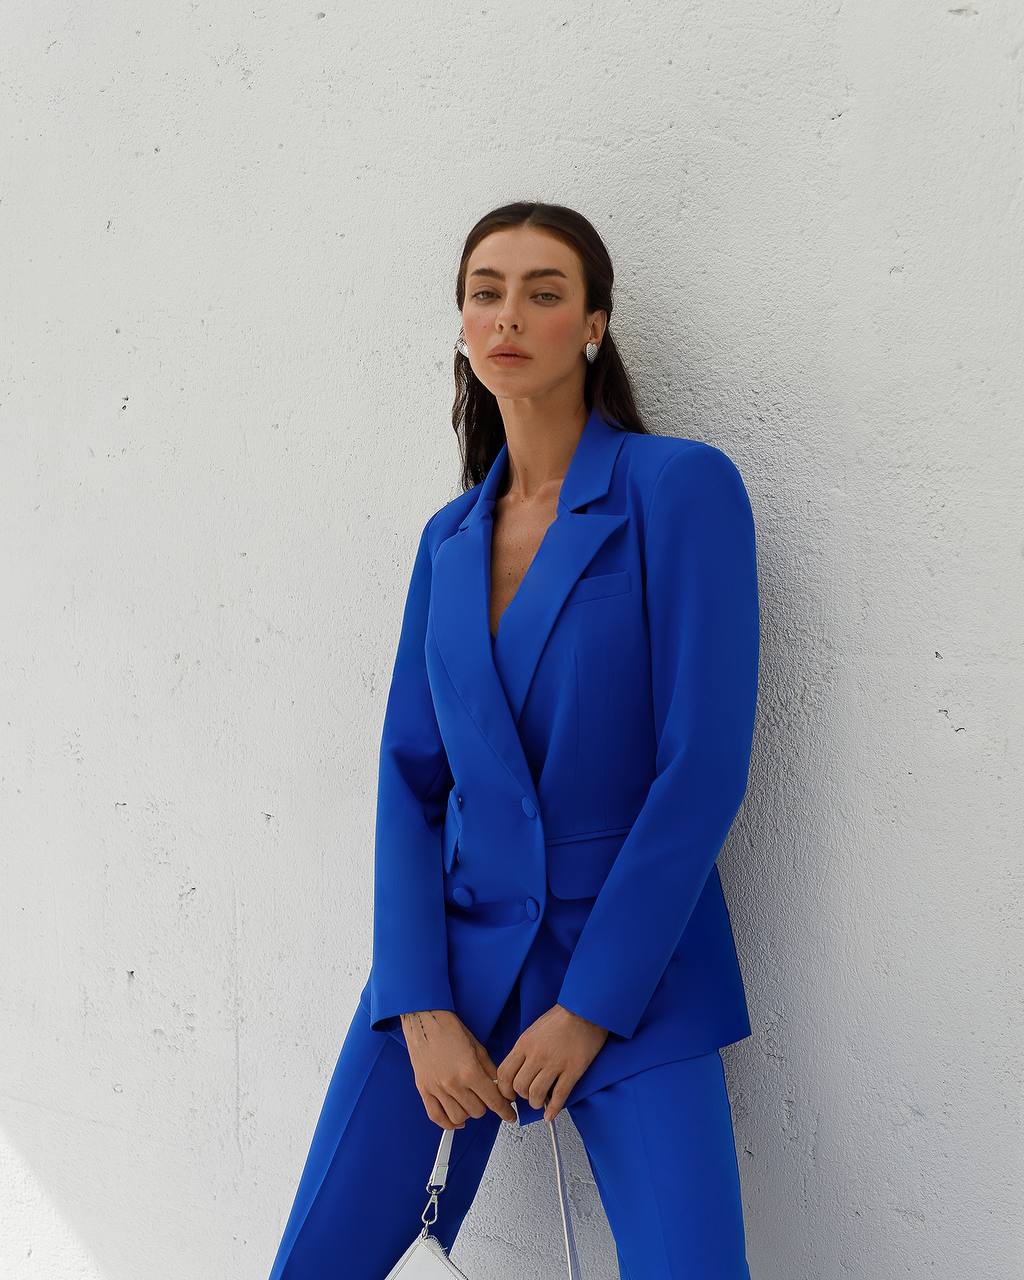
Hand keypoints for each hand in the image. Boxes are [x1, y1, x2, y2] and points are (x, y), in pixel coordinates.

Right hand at [401, 1009, 518, 1129]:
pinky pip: (436, 1117)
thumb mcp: (478, 1047)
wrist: (425, 1020)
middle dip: (485, 1106)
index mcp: (470, 1071)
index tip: (510, 1115)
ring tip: (470, 1103)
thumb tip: (501, 1087)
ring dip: (468, 1113)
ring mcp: (437, 1089)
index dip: (505, 1111)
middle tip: (485, 1097)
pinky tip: (456, 1119)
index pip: (493, 1101)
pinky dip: (448, 1123)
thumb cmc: (450, 1030)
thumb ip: (490, 1070)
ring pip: (459, 1117)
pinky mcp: (424, 1090)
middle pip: (478, 1111)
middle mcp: (453, 1083)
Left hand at [495, 1003, 608, 1121]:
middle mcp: (537, 1055)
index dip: (504, 1089)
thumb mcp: (534, 1030)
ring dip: (537, 1103)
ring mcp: (555, 1063)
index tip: (509, 1094)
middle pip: (519, 1087)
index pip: (504, 1073)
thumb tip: (519, 1069)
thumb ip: (525, 1049)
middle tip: (528, 1096)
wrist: (585, 1009)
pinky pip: (559, 1096)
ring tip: (541, 1101)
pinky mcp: (573, 1070)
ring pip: (536, 1094)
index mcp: (525, 1044)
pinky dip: (553, 1109)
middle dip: (522, 1096)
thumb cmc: (561, 1017)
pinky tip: (550, 1114)